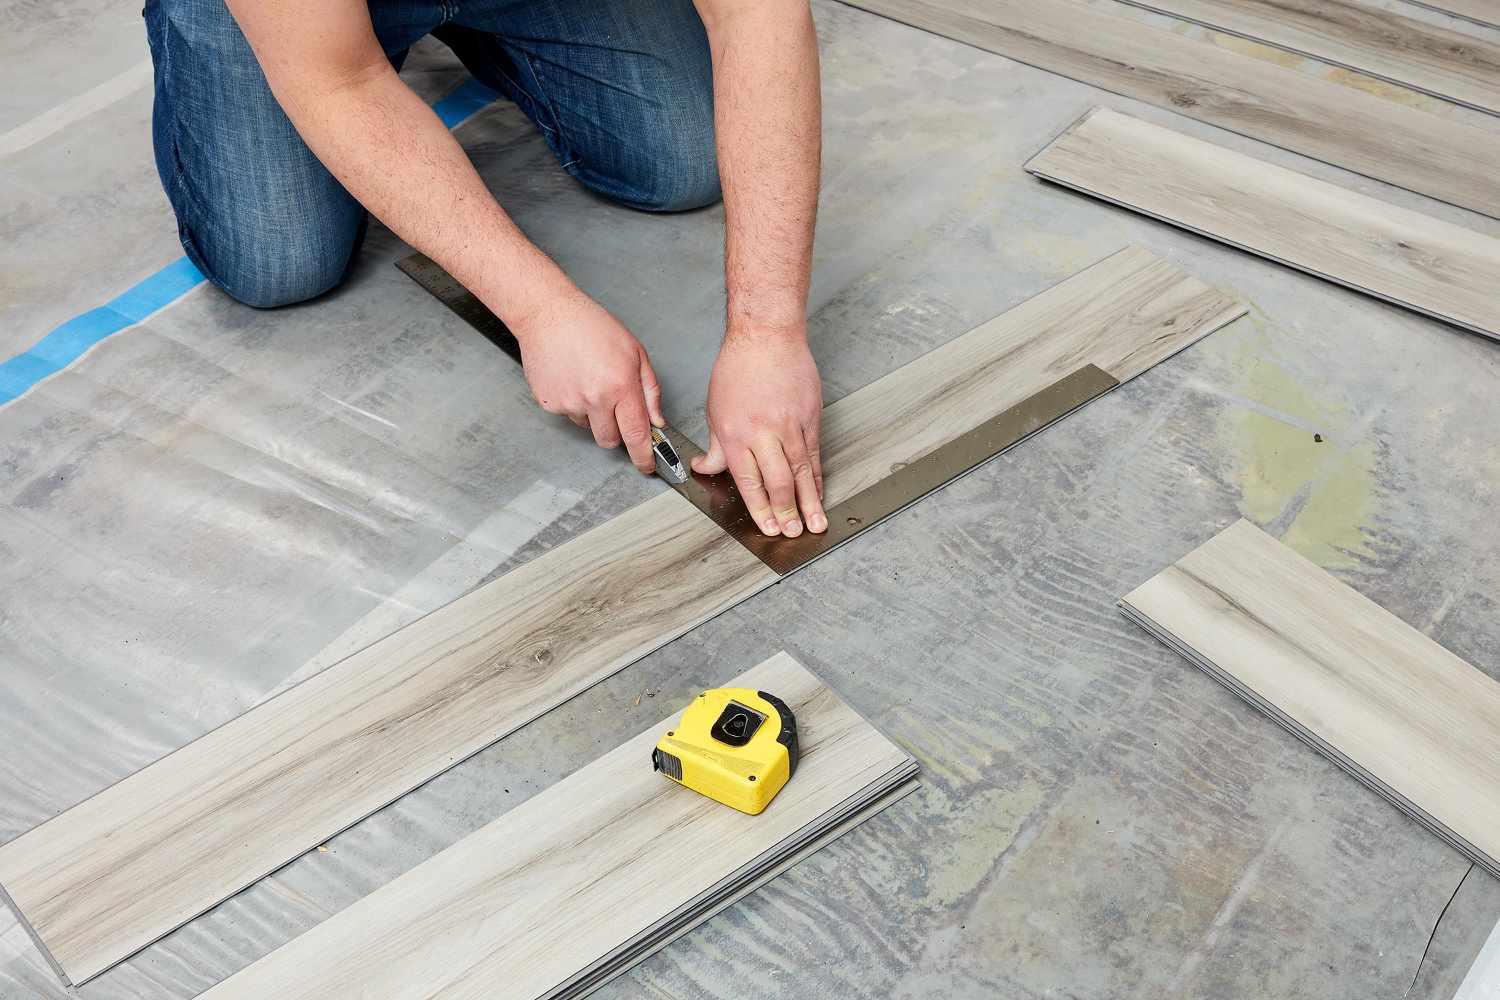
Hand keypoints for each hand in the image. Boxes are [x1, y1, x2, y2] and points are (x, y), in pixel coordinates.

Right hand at [513, 291, 663, 472]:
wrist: (549, 314)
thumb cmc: (592, 326)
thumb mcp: (635, 352)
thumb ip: (649, 390)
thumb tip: (656, 420)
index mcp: (621, 385)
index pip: (636, 434)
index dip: (643, 456)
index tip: (646, 466)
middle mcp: (595, 398)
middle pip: (609, 440)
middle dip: (615, 432)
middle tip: (612, 407)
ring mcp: (569, 402)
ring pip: (587, 426)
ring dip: (591, 414)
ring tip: (587, 380)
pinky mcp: (549, 403)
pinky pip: (567, 414)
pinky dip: (572, 402)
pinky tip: (571, 377)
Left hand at [692, 328, 825, 537]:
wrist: (767, 336)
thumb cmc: (738, 367)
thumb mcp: (715, 409)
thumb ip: (715, 447)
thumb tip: (705, 469)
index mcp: (736, 434)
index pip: (748, 481)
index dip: (759, 508)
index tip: (767, 527)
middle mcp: (764, 433)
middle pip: (778, 481)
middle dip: (786, 512)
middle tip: (792, 533)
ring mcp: (790, 425)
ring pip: (802, 471)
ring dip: (809, 501)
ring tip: (814, 524)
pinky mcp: (810, 416)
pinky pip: (815, 453)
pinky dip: (818, 476)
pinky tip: (820, 492)